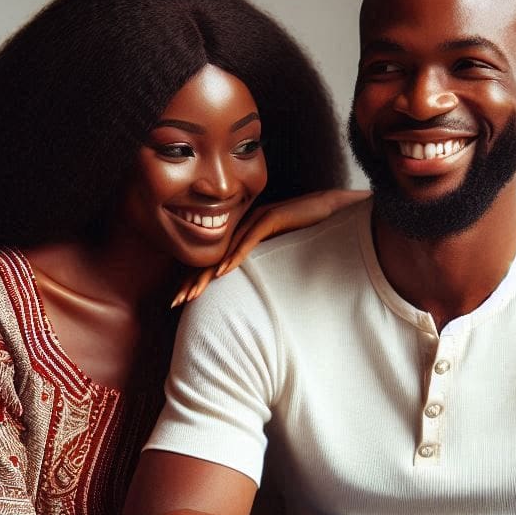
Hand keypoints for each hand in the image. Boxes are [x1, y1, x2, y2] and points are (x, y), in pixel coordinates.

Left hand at [171, 189, 368, 305]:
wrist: (339, 210)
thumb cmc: (315, 236)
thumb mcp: (285, 260)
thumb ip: (267, 273)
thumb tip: (257, 298)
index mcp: (245, 238)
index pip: (215, 261)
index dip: (197, 281)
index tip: (182, 303)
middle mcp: (246, 227)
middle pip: (213, 256)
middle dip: (192, 280)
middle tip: (176, 303)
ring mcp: (259, 220)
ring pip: (226, 250)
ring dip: (207, 273)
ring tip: (192, 294)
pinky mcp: (274, 217)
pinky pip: (250, 239)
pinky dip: (235, 256)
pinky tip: (222, 272)